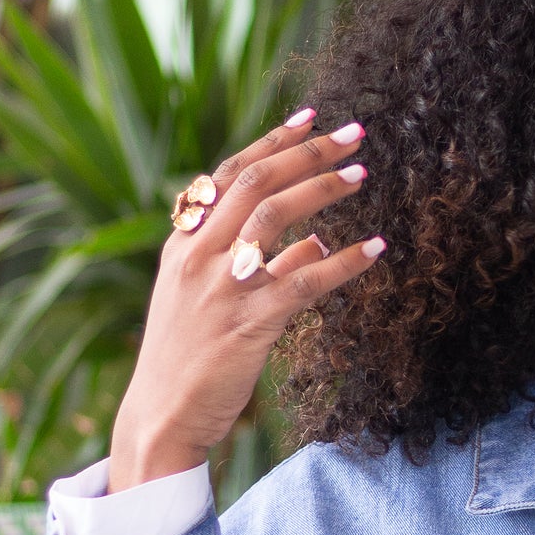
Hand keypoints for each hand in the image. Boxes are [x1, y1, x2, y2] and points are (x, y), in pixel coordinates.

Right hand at [108, 109, 384, 490]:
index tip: (309, 117)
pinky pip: (303, 281)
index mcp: (184, 244)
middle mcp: (198, 255)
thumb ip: (258, 264)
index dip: (271, 142)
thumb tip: (313, 239)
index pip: (228, 175)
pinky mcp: (247, 324)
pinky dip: (342, 261)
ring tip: (363, 174)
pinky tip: (373, 249)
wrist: (160, 418)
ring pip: (277, 219)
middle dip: (308, 152)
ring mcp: (221, 287)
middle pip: (257, 183)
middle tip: (354, 133)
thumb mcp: (207, 299)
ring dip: (324, 189)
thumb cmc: (186, 359)